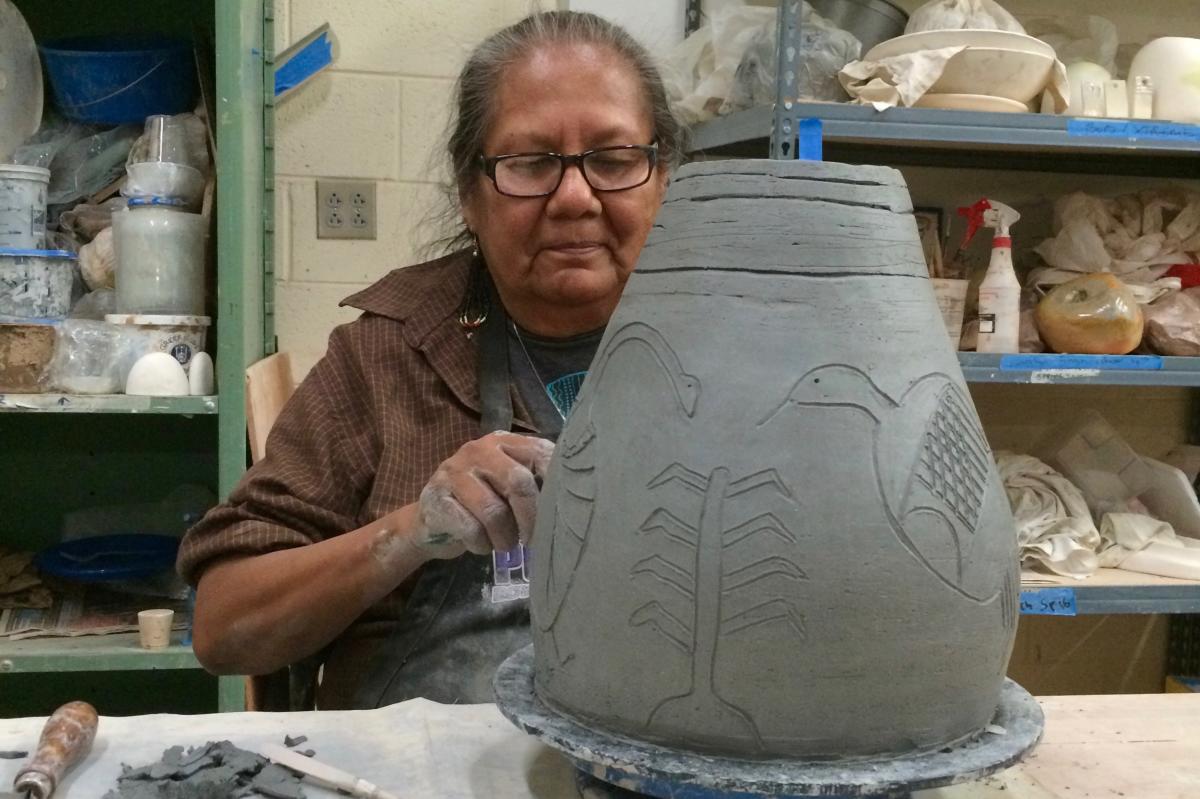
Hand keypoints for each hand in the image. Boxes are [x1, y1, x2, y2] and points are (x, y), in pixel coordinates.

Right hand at [412, 431, 554, 559]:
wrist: (431, 522)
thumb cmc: (483, 504)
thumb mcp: (510, 488)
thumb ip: (536, 485)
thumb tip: (572, 505)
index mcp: (505, 443)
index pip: (541, 453)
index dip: (556, 484)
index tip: (563, 513)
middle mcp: (479, 450)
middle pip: (518, 482)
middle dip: (531, 518)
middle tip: (534, 540)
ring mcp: (454, 472)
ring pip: (493, 511)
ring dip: (505, 538)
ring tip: (506, 545)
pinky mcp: (436, 498)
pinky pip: (470, 529)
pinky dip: (481, 545)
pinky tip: (480, 545)